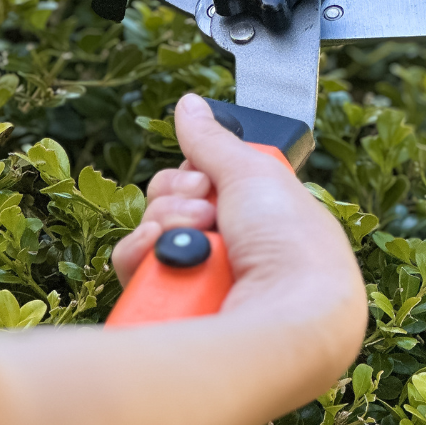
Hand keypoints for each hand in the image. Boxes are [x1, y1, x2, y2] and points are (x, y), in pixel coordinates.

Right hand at [113, 94, 367, 382]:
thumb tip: (190, 104)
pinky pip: (133, 268)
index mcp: (256, 219)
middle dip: (180, 199)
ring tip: (201, 239)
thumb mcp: (253, 174)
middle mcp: (228, 253)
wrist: (289, 320)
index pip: (200, 183)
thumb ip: (213, 141)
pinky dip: (145, 256)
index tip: (206, 178)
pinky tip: (167, 258)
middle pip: (170, 204)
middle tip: (207, 209)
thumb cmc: (291, 246)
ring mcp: (198, 285)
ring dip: (168, 225)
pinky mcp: (169, 314)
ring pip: (149, 233)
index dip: (195, 176)